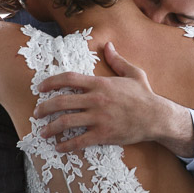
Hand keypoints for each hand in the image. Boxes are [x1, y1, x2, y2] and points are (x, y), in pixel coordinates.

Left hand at [33, 42, 193, 155]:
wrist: (156, 117)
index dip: (50, 82)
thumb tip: (108, 45)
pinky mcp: (103, 134)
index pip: (68, 79)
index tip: (40, 88)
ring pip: (66, 123)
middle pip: (61, 102)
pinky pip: (79, 141)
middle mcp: (96, 100)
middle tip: (37, 113)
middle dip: (44, 108)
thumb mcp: (133, 73)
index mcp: (100, 84)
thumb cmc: (145, 95)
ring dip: (50, 128)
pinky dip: (66, 146)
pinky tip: (59, 147)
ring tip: (42, 132)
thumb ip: (117, 60)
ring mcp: (99, 118)